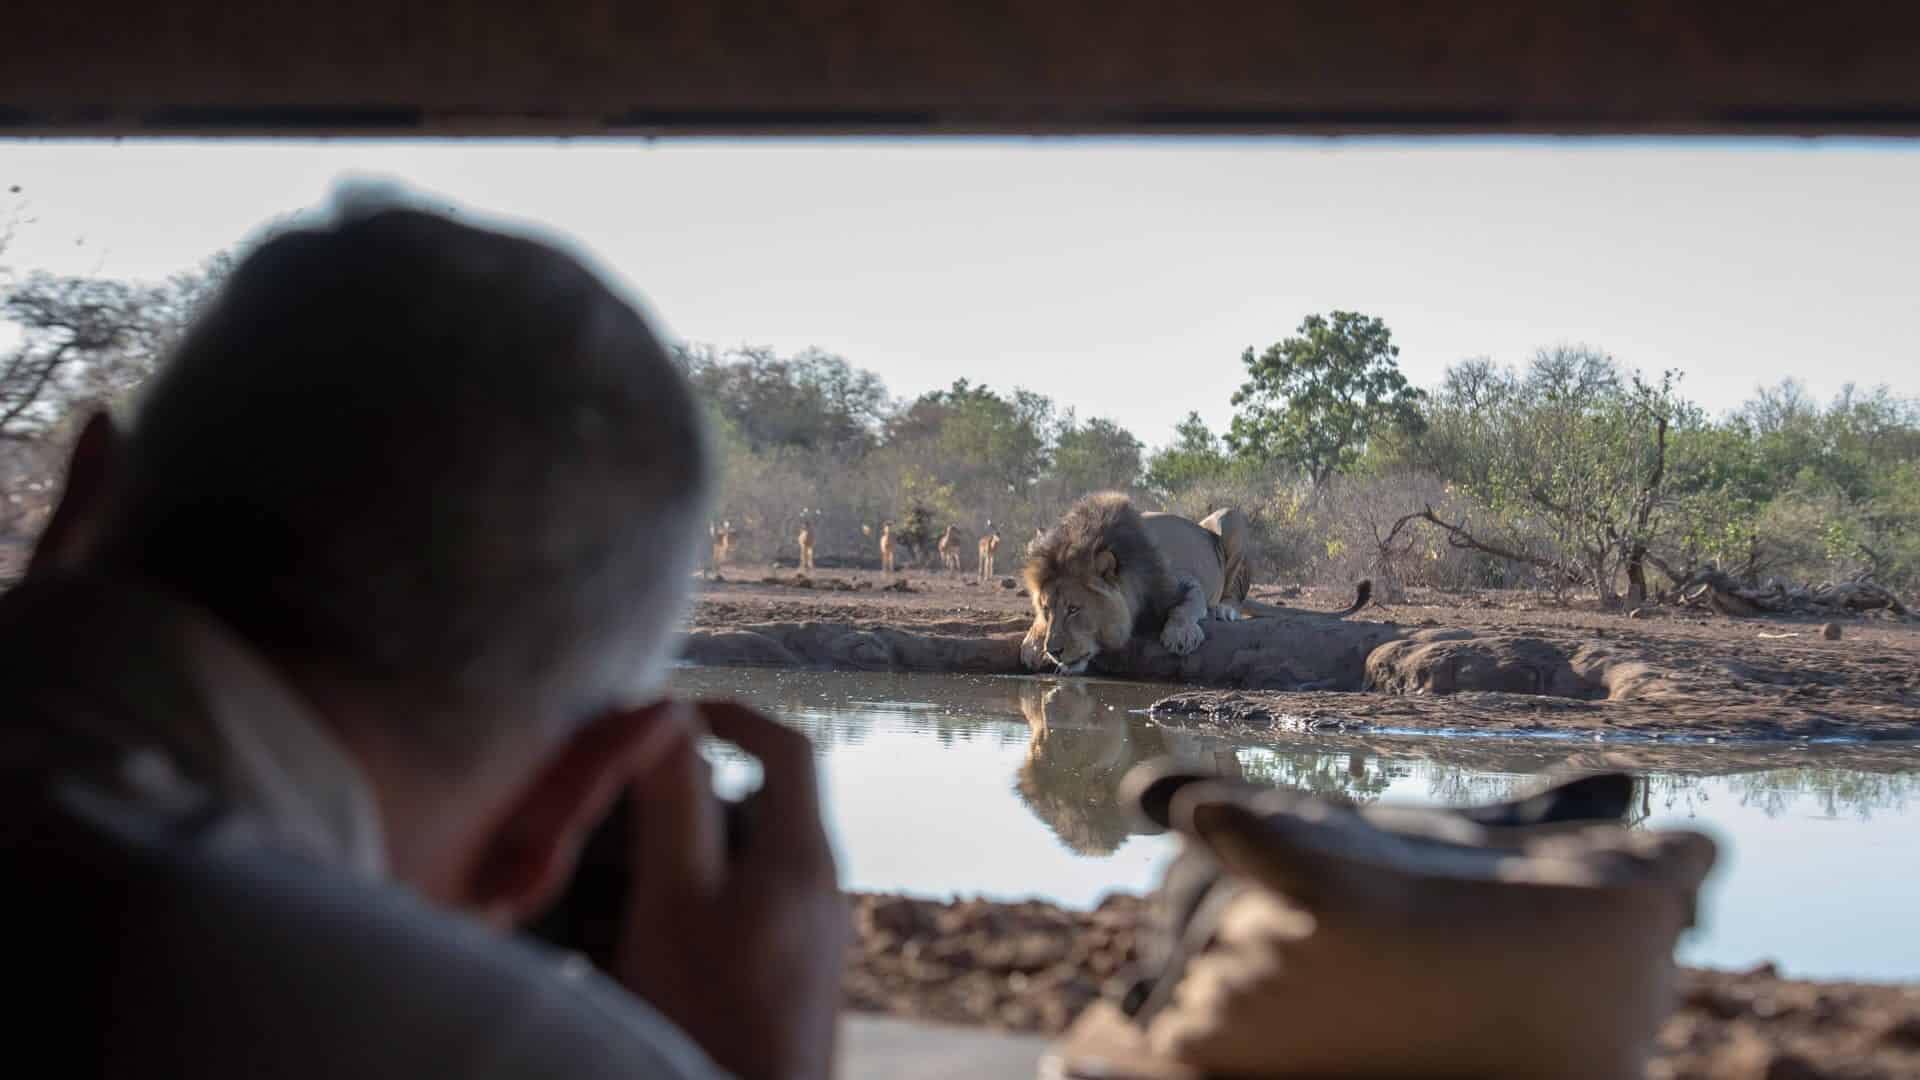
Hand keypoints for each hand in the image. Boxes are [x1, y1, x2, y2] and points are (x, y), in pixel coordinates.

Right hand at [615, 701, 845, 1079]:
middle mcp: (819, 890)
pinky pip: (730, 919)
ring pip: (731, 869)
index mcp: (805, 854)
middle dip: (675, 801)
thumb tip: (664, 714)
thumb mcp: (675, 896)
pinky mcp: (784, 982)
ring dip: (666, 862)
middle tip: (609, 812)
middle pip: (750, 808)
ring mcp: (805, 940)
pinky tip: (621, 942)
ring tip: (597, 884)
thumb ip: (671, 802)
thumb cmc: (712, 1014)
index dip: (730, 713)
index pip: (788, 748)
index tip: (669, 713)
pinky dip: (677, 911)